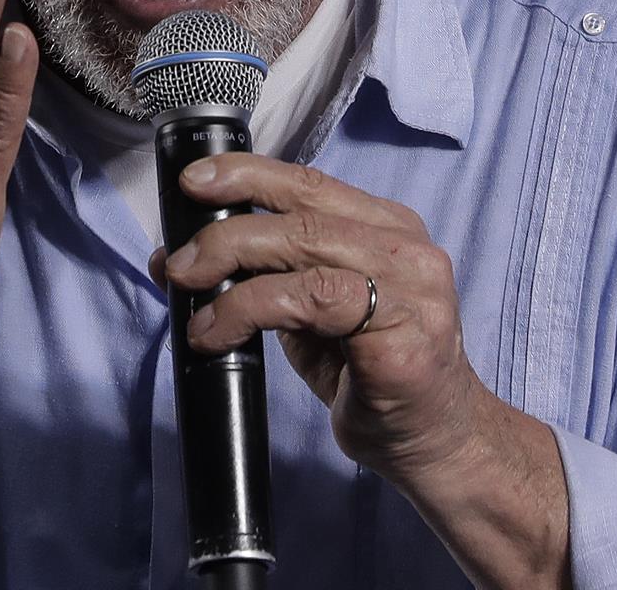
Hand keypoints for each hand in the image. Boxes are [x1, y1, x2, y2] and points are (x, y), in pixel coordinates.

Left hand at [150, 153, 490, 486]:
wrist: (437, 441)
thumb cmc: (371, 376)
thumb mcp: (312, 315)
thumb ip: (264, 276)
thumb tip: (179, 257)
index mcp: (389, 228)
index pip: (310, 183)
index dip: (248, 174)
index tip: (195, 181)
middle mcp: (406, 247)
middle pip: (302, 212)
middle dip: (226, 231)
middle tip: (179, 264)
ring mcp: (412, 288)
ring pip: (304, 247)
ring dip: (231, 269)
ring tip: (193, 304)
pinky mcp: (403, 333)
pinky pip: (312, 301)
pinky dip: (250, 309)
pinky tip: (219, 334)